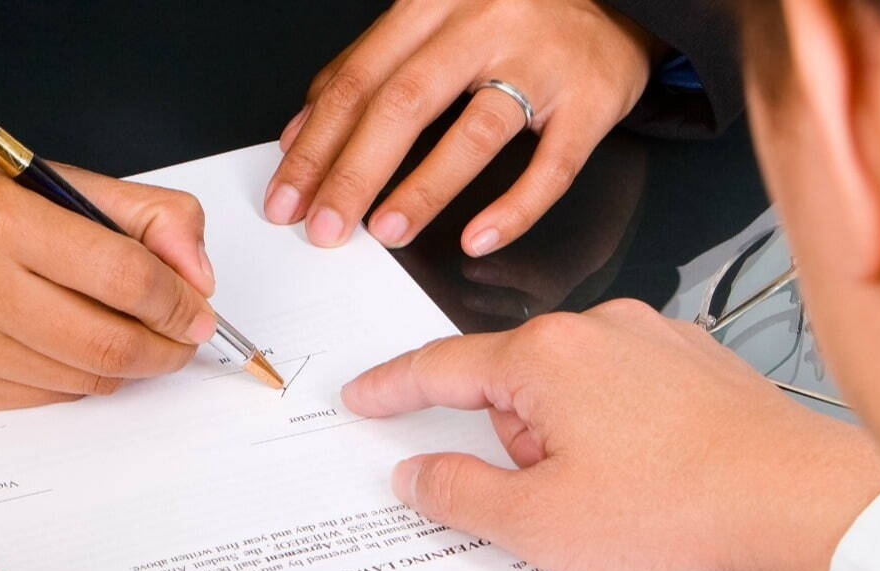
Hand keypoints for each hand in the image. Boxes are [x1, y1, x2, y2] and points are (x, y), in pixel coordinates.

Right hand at [0, 139, 216, 409]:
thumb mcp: (56, 177)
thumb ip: (144, 216)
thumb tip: (197, 277)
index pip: (123, 276)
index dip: (178, 301)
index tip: (199, 310)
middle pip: (107, 342)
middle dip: (164, 347)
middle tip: (182, 338)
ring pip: (83, 379)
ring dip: (125, 365)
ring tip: (128, 335)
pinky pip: (48, 397)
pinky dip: (78, 378)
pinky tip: (69, 344)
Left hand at [267, 0, 654, 254]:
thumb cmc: (514, 17)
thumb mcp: (433, 23)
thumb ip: (368, 69)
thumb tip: (301, 133)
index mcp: (432, 5)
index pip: (359, 79)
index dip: (316, 143)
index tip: (287, 195)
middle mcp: (483, 26)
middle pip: (403, 104)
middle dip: (353, 173)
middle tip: (323, 227)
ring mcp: (540, 62)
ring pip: (473, 132)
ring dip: (423, 189)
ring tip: (385, 233)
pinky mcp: (592, 100)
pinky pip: (553, 165)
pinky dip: (514, 208)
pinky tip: (478, 238)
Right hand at [341, 301, 879, 570]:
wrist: (801, 500)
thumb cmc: (686, 506)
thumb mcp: (539, 525)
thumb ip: (458, 495)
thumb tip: (421, 475)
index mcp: (547, 355)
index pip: (441, 366)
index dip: (393, 388)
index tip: (366, 396)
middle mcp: (600, 327)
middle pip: (514, 383)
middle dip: (516, 444)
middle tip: (550, 502)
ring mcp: (655, 338)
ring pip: (575, 389)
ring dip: (573, 442)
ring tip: (620, 499)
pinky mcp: (698, 361)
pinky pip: (630, 391)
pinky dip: (625, 432)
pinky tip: (654, 480)